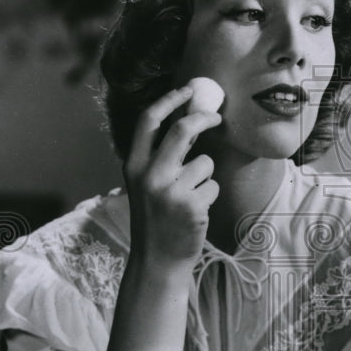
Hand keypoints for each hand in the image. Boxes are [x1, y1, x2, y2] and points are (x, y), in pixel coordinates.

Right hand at [123, 85, 220, 268]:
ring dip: (206, 176)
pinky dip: (209, 196)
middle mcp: (149, 175)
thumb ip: (160, 156)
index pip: (148, 121)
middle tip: (216, 117)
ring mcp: (171, 191)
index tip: (186, 89)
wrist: (158, 260)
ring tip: (192, 197)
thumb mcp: (146, 184)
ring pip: (205, 162)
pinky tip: (196, 213)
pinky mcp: (192, 205)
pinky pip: (213, 185)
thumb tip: (189, 120)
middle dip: (204, 118)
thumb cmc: (156, 219)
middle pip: (182, 130)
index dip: (169, 100)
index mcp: (133, 166)